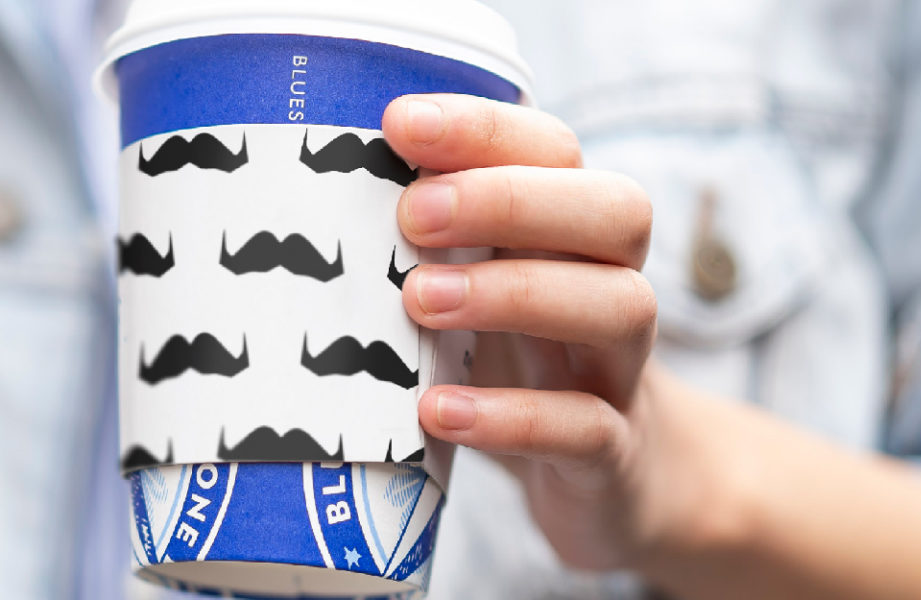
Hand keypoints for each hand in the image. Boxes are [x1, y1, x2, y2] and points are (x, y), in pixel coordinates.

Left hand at [384, 93, 707, 569]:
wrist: (604, 482)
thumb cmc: (510, 363)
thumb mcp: (472, 289)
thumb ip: (419, 243)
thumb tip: (301, 195)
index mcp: (571, 229)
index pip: (554, 149)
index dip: (485, 130)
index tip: (398, 124)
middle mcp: (611, 282)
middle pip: (616, 211)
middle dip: (511, 200)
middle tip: (414, 214)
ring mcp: (619, 368)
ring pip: (618, 307)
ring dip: (516, 294)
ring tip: (420, 301)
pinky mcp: (612, 452)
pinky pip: (586, 428)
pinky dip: (513, 418)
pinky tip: (439, 411)